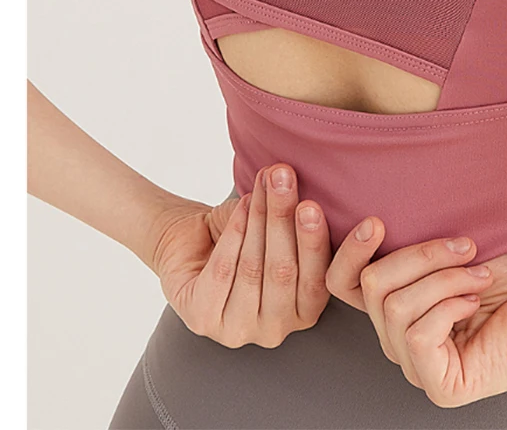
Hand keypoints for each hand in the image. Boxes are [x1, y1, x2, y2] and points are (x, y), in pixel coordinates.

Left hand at [151, 163, 332, 347]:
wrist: (189, 244)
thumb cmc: (240, 238)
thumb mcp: (272, 228)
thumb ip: (288, 214)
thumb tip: (288, 175)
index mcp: (303, 312)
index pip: (317, 281)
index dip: (314, 242)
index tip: (311, 205)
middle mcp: (275, 330)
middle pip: (283, 271)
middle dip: (283, 219)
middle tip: (284, 180)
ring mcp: (238, 331)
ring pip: (253, 268)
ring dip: (259, 219)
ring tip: (265, 183)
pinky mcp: (203, 320)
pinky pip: (223, 271)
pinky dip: (234, 233)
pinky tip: (241, 206)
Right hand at [325, 216, 506, 406]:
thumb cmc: (505, 275)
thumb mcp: (445, 247)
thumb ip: (407, 241)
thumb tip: (375, 218)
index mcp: (390, 304)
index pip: (341, 282)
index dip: (349, 251)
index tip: (376, 222)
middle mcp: (394, 338)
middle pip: (372, 284)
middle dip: (422, 256)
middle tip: (466, 247)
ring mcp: (414, 366)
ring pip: (396, 306)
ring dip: (445, 279)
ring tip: (479, 275)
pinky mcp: (438, 385)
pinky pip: (418, 335)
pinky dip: (449, 307)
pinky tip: (474, 303)